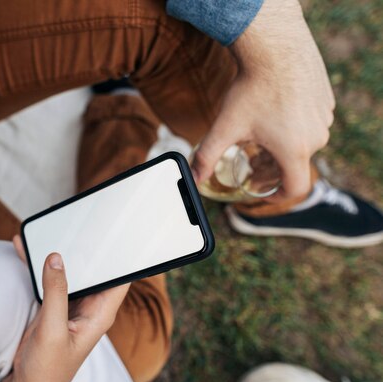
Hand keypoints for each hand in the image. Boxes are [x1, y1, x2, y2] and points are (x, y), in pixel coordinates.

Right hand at [0, 236, 128, 381]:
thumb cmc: (48, 370)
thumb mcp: (52, 330)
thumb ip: (55, 293)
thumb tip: (55, 258)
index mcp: (101, 312)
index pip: (121, 276)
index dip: (123, 254)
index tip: (119, 231)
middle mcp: (89, 306)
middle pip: (93, 268)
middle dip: (85, 246)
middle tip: (77, 221)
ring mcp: (70, 305)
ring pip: (69, 271)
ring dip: (57, 253)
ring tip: (46, 231)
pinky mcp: (53, 306)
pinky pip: (48, 279)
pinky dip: (38, 265)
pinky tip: (25, 248)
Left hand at [191, 0, 334, 199]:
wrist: (274, 48)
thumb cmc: (252, 90)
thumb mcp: (226, 127)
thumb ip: (207, 156)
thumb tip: (193, 177)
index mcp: (295, 151)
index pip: (295, 189)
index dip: (277, 195)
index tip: (262, 188)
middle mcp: (315, 138)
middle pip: (293, 165)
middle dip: (271, 167)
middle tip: (250, 160)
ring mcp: (324, 118)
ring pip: (302, 143)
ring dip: (282, 146)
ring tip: (259, 136)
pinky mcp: (326, 102)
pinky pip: (310, 123)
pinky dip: (293, 127)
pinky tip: (273, 114)